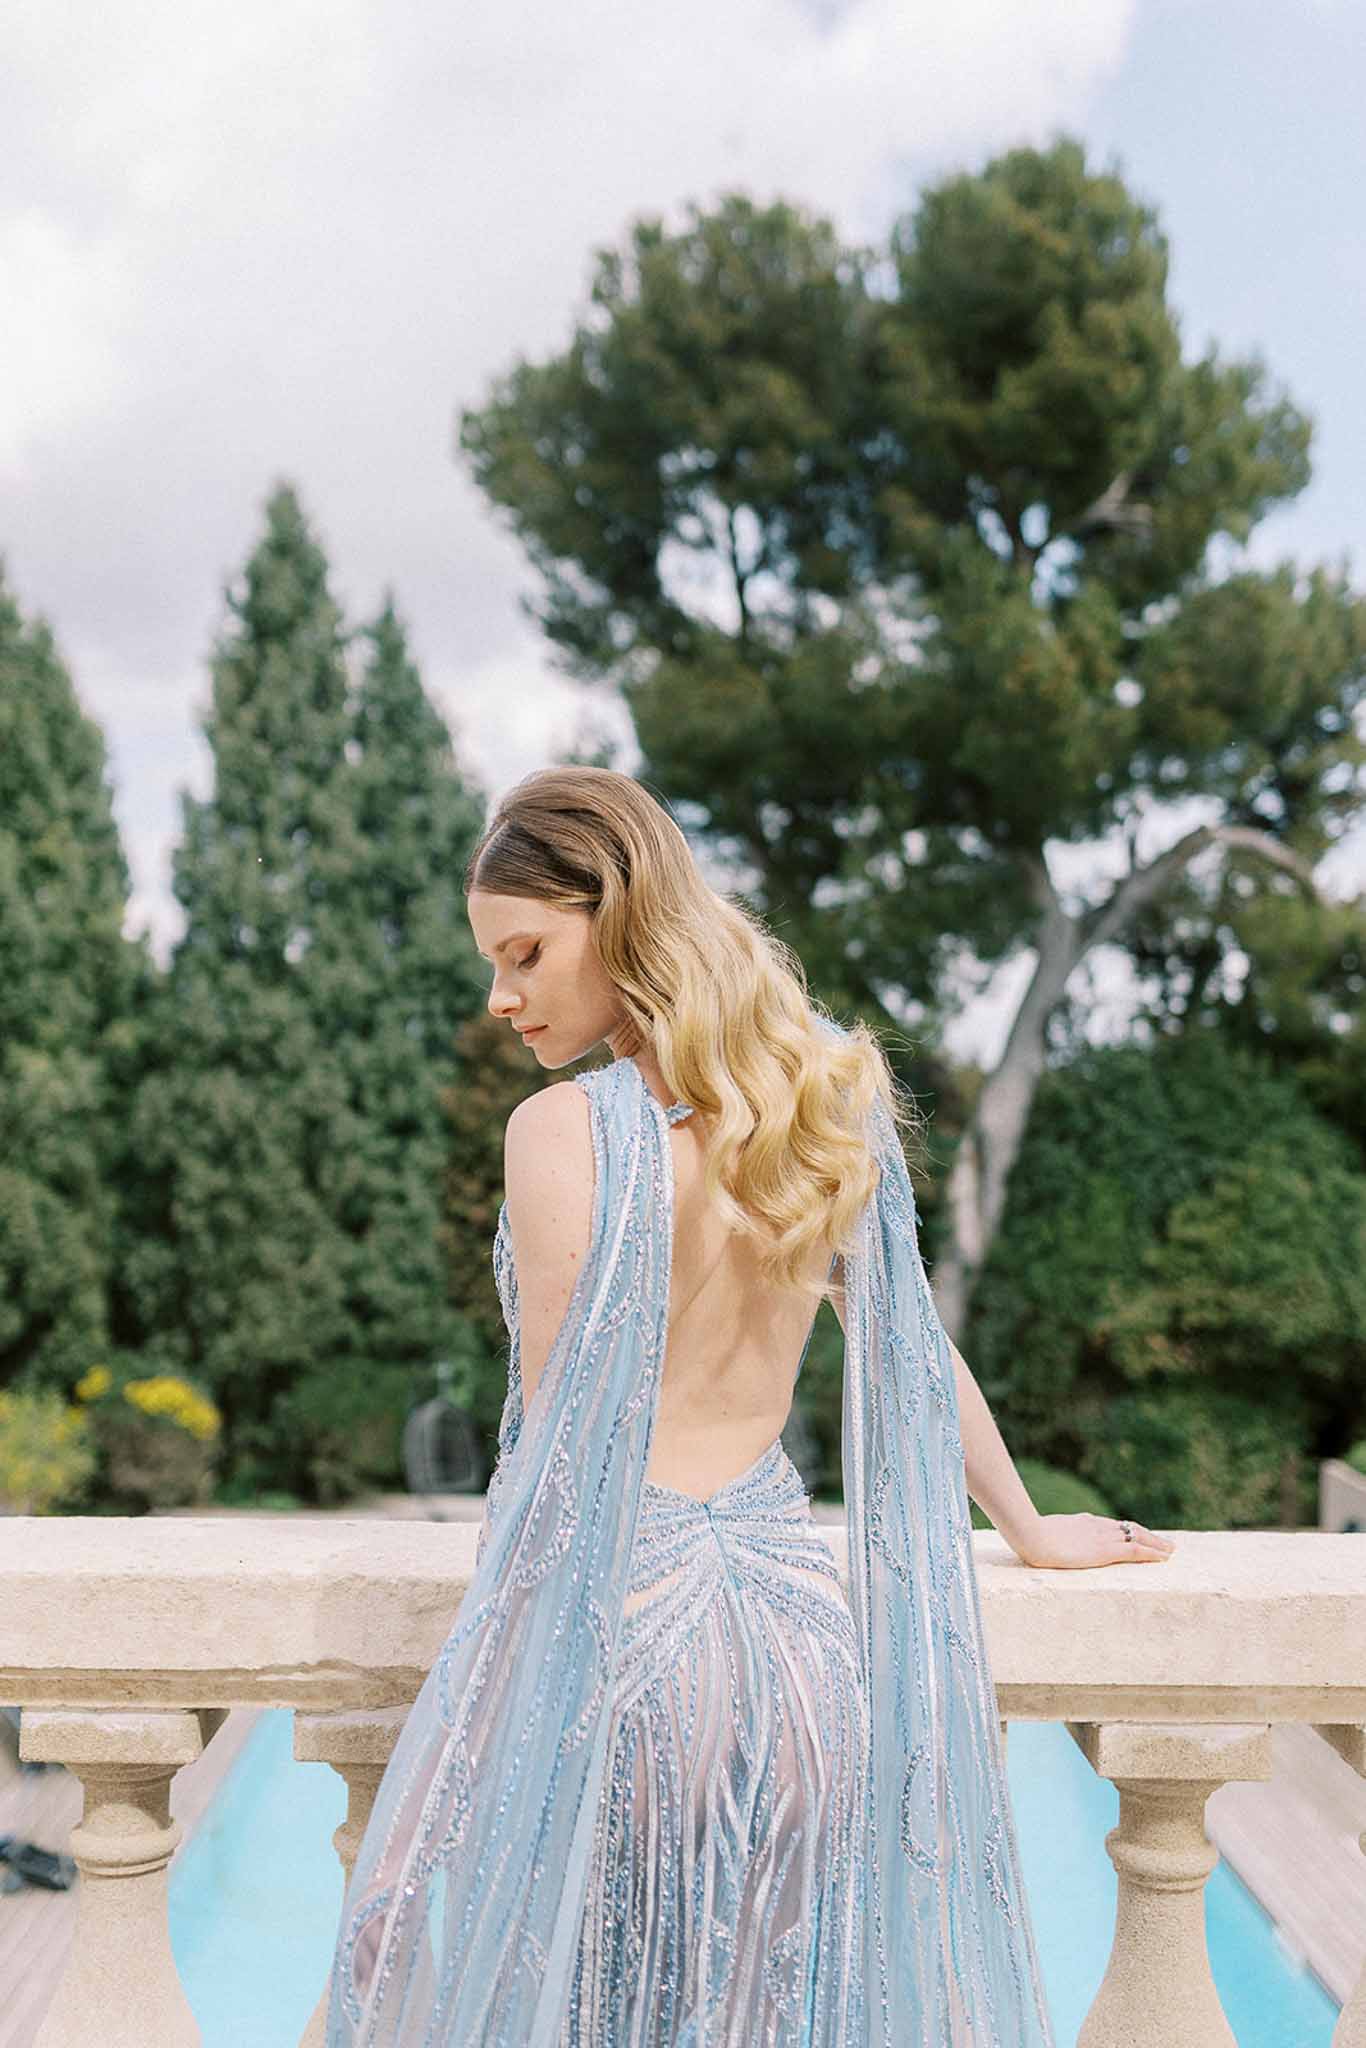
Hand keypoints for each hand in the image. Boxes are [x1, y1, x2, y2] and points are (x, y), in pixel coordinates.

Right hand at [1013, 1512, 1176, 1569]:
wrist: (1029, 1534)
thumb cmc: (1027, 1535)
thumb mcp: (1040, 1533)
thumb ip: (1049, 1535)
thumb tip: (1039, 1540)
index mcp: (1083, 1522)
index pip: (1112, 1525)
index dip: (1128, 1530)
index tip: (1138, 1535)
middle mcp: (1097, 1526)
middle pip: (1130, 1528)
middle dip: (1148, 1535)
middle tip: (1165, 1543)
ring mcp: (1102, 1537)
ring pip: (1138, 1537)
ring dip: (1156, 1544)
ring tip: (1170, 1550)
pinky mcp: (1105, 1550)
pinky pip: (1135, 1549)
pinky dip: (1152, 1553)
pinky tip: (1163, 1558)